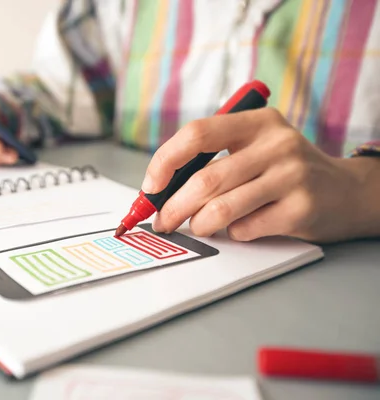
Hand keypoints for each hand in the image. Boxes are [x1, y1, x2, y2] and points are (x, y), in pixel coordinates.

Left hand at [142, 108, 379, 242]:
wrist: (346, 191)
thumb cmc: (285, 171)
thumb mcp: (255, 148)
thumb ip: (213, 159)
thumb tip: (160, 188)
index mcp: (257, 122)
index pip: (197, 134)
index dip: (164, 161)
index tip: (150, 187)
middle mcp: (276, 144)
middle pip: (205, 179)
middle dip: (174, 207)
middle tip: (163, 222)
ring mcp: (291, 176)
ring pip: (221, 208)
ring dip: (199, 224)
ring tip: (197, 227)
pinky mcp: (301, 208)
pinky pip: (245, 228)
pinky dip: (233, 233)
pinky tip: (240, 227)